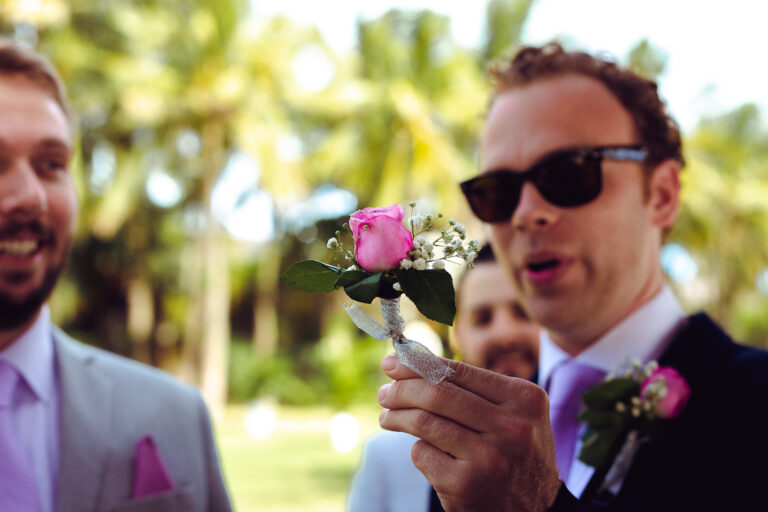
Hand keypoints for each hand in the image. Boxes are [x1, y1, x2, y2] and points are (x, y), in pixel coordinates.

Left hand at [378, 353, 560, 511]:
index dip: (418, 364)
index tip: (392, 362)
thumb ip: (473, 388)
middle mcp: (512, 428)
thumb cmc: (513, 451)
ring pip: (424, 422)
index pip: (459, 371)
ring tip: (387, 417)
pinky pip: (422, 453)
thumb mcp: (513, 414)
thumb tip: (410, 359)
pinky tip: (421, 450)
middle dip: (401, 390)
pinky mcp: (466, 486)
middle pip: (437, 394)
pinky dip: (416, 448)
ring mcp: (489, 458)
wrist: (535, 510)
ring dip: (396, 416)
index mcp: (524, 399)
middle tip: (385, 393)